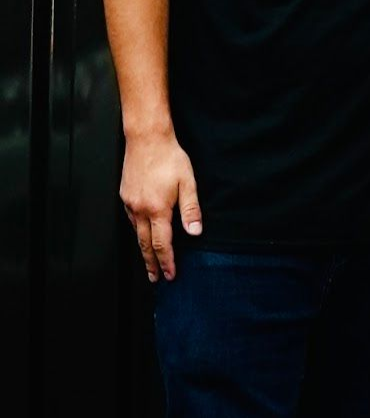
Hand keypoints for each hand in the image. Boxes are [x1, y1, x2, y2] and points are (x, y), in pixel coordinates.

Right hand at [120, 130, 200, 281]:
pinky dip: (137, 232)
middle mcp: (140, 209)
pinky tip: (141, 235)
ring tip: (149, 262)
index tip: (169, 274)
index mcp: (157, 209)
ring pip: (135, 233)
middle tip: (156, 278)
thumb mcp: (188, 183)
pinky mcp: (125, 196)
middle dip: (151, 263)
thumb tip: (195, 232)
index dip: (166, 261)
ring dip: (143, 250)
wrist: (147, 139)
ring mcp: (130, 203)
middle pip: (144, 244)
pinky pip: (131, 220)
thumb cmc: (169, 158)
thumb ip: (191, 210)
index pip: (162, 243)